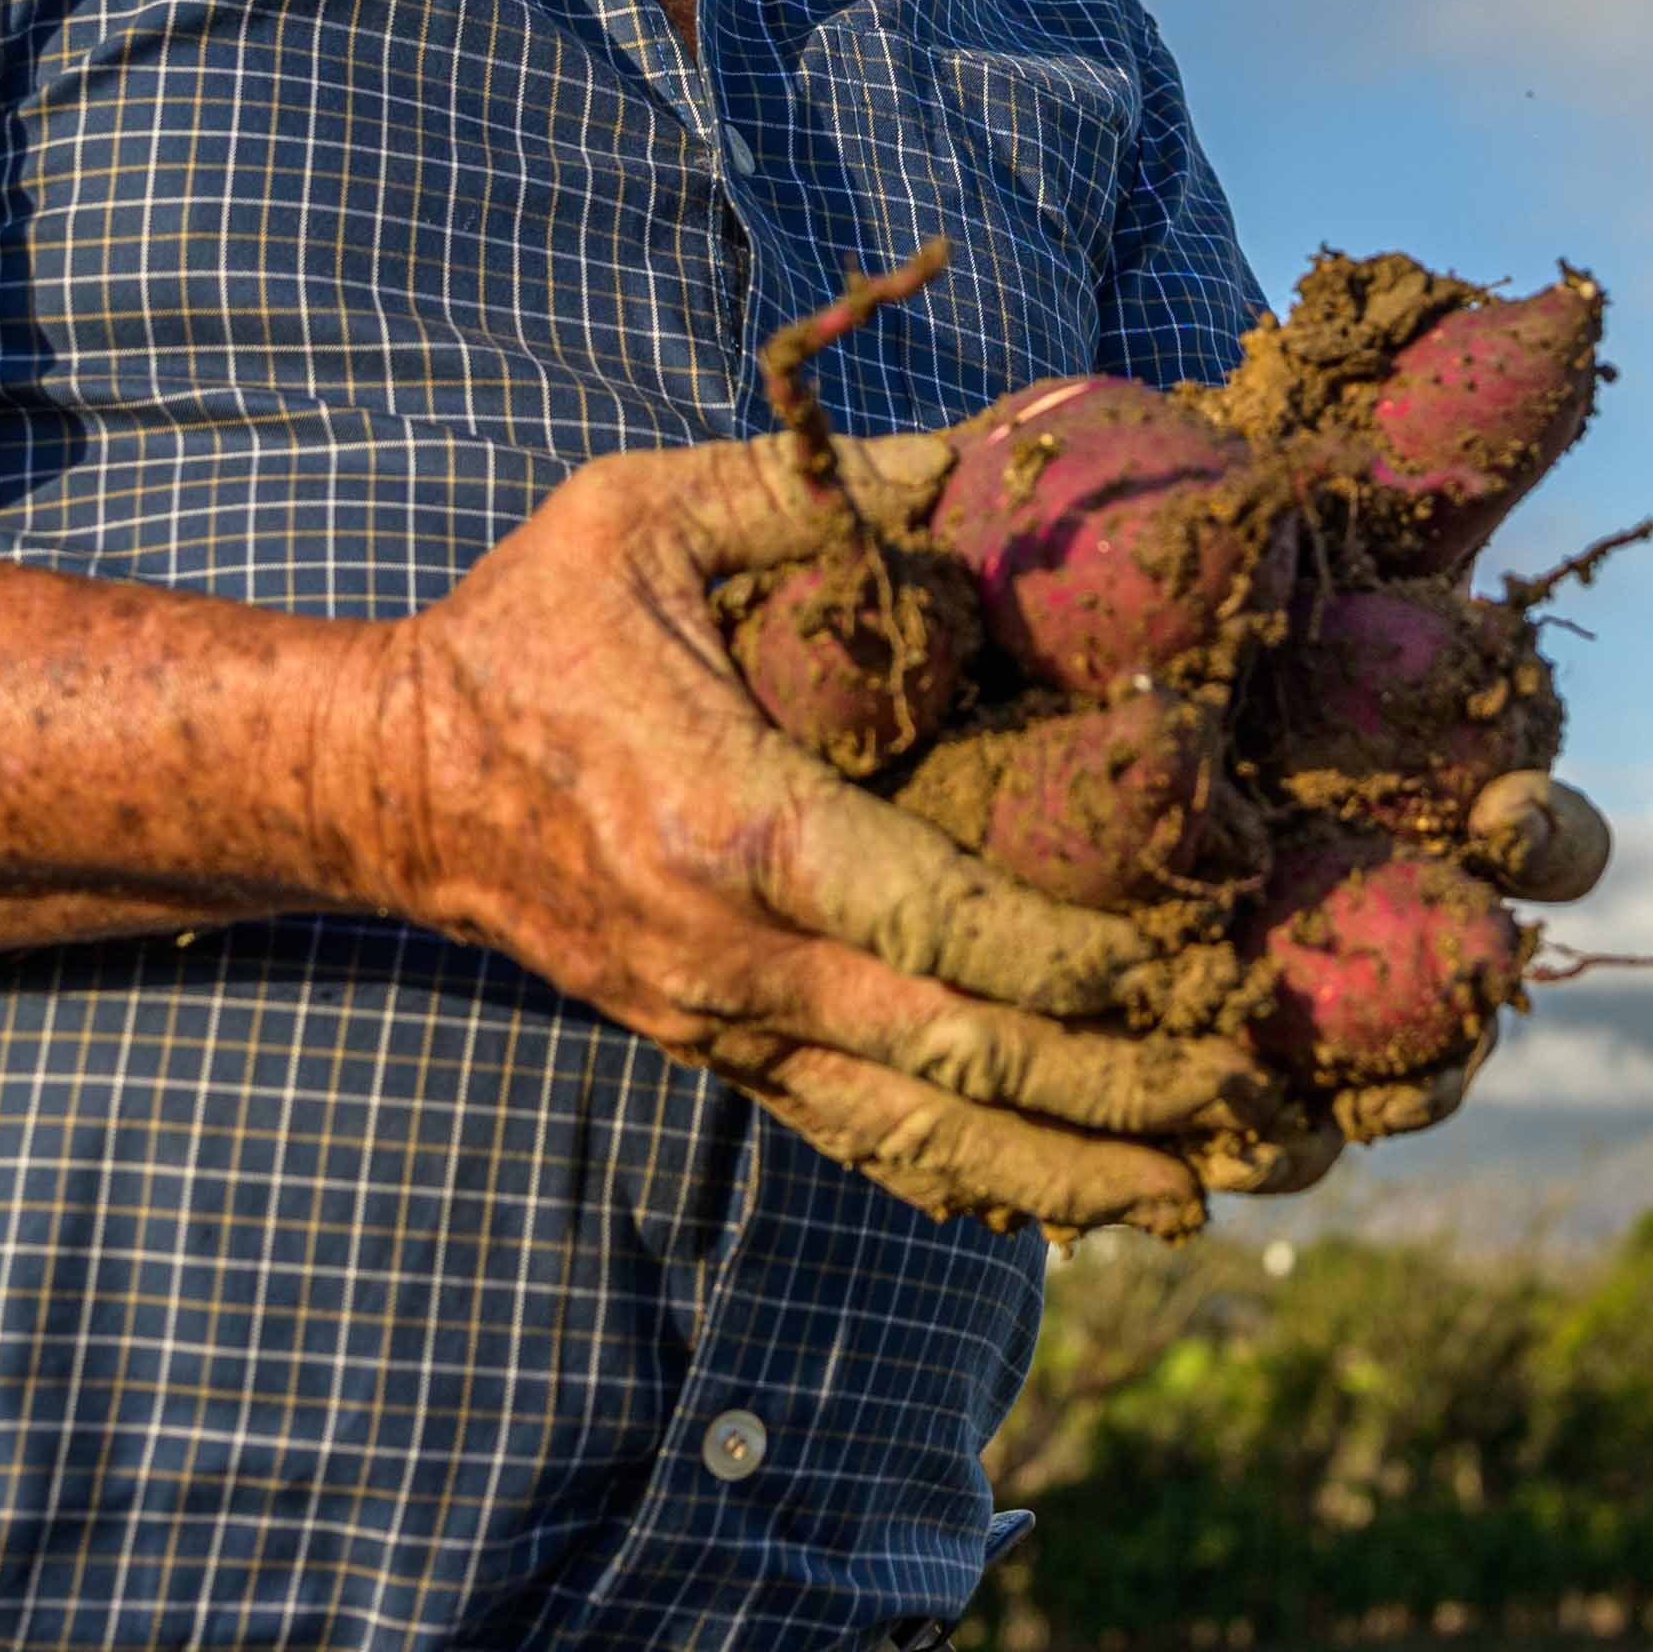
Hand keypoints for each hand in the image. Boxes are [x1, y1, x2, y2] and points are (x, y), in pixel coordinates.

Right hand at [372, 432, 1307, 1234]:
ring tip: (1214, 1188)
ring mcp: (727, 1026)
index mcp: (731, 825)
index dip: (1080, 960)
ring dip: (1075, 1173)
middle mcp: (735, 957)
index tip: (1202, 964)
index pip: (937, 922)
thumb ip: (825, 489)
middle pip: (960, 1058)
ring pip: (923, 1136)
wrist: (385, 778)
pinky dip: (983, 1182)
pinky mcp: (725, 1054)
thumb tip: (1007, 450)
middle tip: (1267, 1106)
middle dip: (1124, 1093)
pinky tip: (1088, 1201)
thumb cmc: (530, 626)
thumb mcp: (651, 512)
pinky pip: (867, 1141)